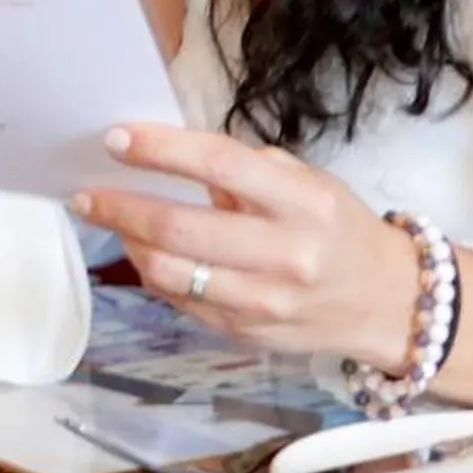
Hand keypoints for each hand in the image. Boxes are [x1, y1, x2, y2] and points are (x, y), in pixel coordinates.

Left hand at [69, 125, 419, 370]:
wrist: (386, 302)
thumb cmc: (337, 229)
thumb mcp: (307, 183)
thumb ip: (245, 172)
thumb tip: (169, 154)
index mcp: (304, 202)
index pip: (219, 166)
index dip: (160, 150)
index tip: (116, 139)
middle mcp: (286, 255)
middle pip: (180, 228)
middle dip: (121, 207)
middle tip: (86, 193)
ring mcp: (264, 302)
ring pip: (170, 273)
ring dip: (128, 242)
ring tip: (110, 220)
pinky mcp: (246, 332)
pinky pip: (180, 302)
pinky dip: (152, 272)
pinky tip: (144, 251)